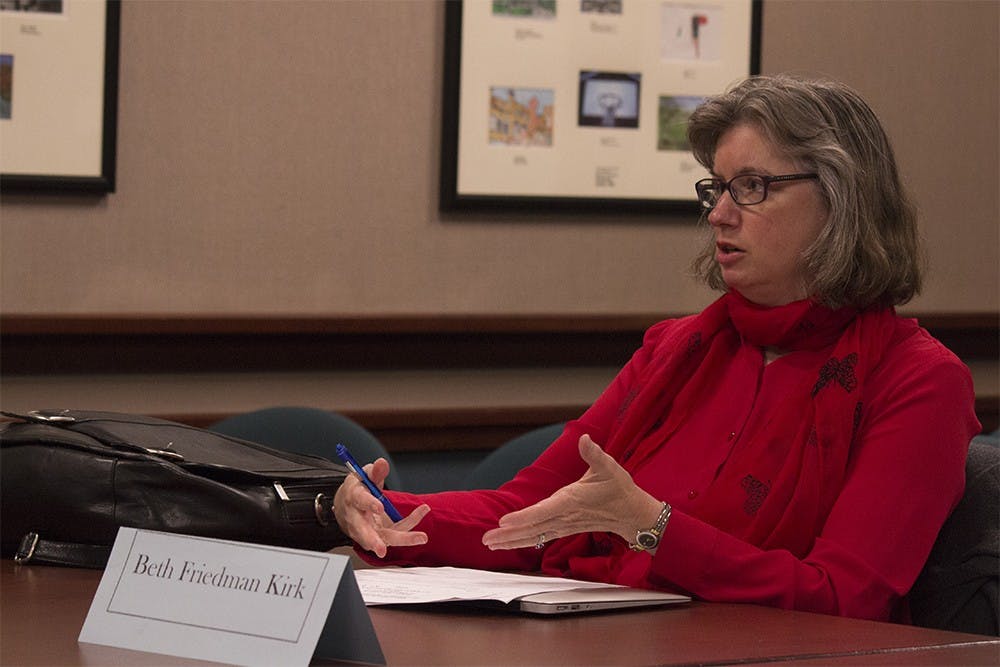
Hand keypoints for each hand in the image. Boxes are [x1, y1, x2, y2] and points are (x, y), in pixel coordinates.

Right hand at [333, 457, 429, 557]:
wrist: (345, 506)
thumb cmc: (357, 490)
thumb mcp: (363, 476)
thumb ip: (374, 472)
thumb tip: (382, 463)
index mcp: (354, 498)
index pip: (360, 501)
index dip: (370, 504)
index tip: (379, 507)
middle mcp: (358, 518)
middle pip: (364, 531)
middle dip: (373, 540)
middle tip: (381, 549)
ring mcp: (367, 531)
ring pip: (383, 538)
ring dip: (402, 540)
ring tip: (420, 538)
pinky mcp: (378, 536)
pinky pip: (395, 533)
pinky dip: (411, 526)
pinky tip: (423, 510)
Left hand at [481, 434, 661, 549]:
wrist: (633, 515)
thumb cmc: (619, 490)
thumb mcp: (610, 468)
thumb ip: (595, 454)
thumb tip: (586, 440)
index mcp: (572, 500)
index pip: (544, 510)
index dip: (524, 517)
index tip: (504, 522)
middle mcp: (565, 515)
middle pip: (533, 528)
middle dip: (509, 534)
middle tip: (487, 539)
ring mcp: (564, 525)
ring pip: (534, 536)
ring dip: (512, 541)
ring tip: (490, 544)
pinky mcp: (564, 528)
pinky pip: (540, 537)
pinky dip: (523, 540)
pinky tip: (510, 543)